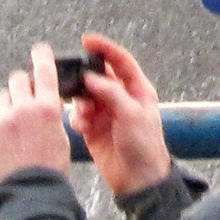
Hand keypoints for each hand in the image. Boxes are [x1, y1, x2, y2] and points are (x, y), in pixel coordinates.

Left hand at [0, 42, 76, 184]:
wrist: (29, 191)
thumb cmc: (51, 167)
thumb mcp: (60, 136)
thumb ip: (50, 115)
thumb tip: (43, 103)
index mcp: (47, 108)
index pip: (44, 72)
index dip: (42, 57)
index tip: (39, 49)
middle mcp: (23, 109)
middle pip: (17, 80)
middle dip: (22, 84)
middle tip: (25, 92)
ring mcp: (3, 120)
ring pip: (3, 98)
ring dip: (9, 104)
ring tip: (16, 123)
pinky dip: (1, 129)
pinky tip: (8, 146)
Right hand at [75, 33, 172, 197]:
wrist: (137, 179)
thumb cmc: (143, 144)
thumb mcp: (131, 113)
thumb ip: (111, 92)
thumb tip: (89, 78)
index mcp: (137, 90)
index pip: (121, 61)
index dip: (105, 49)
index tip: (86, 40)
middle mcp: (121, 98)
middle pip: (99, 77)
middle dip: (86, 79)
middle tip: (76, 82)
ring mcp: (107, 113)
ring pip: (86, 96)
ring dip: (81, 102)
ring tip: (85, 115)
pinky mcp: (94, 129)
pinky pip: (80, 116)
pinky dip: (77, 118)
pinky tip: (82, 127)